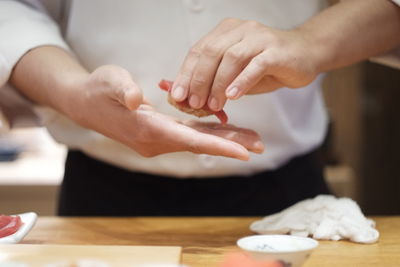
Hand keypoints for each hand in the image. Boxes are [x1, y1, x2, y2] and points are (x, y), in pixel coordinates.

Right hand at [66, 65, 263, 159]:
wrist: (85, 104)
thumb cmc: (98, 89)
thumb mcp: (109, 81)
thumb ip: (123, 89)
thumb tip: (136, 98)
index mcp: (147, 129)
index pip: (190, 140)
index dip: (218, 145)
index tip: (244, 153)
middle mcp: (155, 141)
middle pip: (200, 144)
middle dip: (230, 144)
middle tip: (260, 146)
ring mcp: (158, 140)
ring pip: (197, 140)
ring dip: (224, 140)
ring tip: (253, 139)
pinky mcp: (160, 134)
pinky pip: (190, 135)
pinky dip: (210, 134)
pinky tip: (227, 130)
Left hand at [171, 18, 317, 111]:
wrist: (306, 54)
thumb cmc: (266, 66)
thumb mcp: (235, 73)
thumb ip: (214, 81)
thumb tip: (186, 97)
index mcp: (226, 32)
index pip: (199, 50)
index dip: (186, 73)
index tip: (177, 95)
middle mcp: (241, 29)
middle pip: (212, 52)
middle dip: (199, 80)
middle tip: (194, 103)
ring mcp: (260, 37)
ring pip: (232, 58)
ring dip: (219, 84)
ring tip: (213, 105)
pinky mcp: (276, 51)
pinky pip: (256, 65)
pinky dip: (241, 81)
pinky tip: (233, 96)